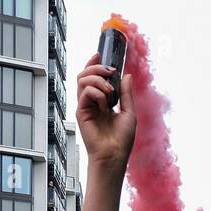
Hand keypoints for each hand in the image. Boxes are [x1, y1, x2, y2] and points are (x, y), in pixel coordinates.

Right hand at [77, 54, 136, 170]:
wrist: (114, 155)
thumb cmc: (121, 139)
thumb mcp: (129, 112)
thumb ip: (126, 94)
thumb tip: (126, 75)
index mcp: (102, 101)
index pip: (93, 77)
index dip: (94, 64)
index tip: (100, 55)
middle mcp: (91, 102)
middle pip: (85, 74)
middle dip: (96, 67)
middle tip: (109, 71)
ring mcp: (85, 106)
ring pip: (82, 79)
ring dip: (98, 79)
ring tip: (111, 91)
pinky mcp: (81, 112)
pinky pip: (85, 92)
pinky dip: (97, 93)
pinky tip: (106, 104)